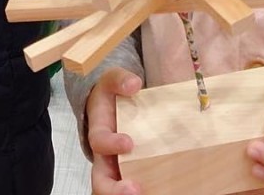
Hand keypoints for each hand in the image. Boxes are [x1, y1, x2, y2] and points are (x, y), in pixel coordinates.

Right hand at [86, 68, 143, 194]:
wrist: (114, 106)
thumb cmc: (112, 96)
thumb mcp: (112, 81)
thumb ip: (119, 79)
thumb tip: (133, 84)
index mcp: (100, 134)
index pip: (99, 142)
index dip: (111, 144)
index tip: (128, 143)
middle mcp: (106, 159)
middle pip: (101, 182)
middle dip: (114, 190)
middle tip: (134, 190)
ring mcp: (118, 171)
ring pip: (113, 191)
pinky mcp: (134, 176)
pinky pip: (135, 190)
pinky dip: (147, 192)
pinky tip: (163, 192)